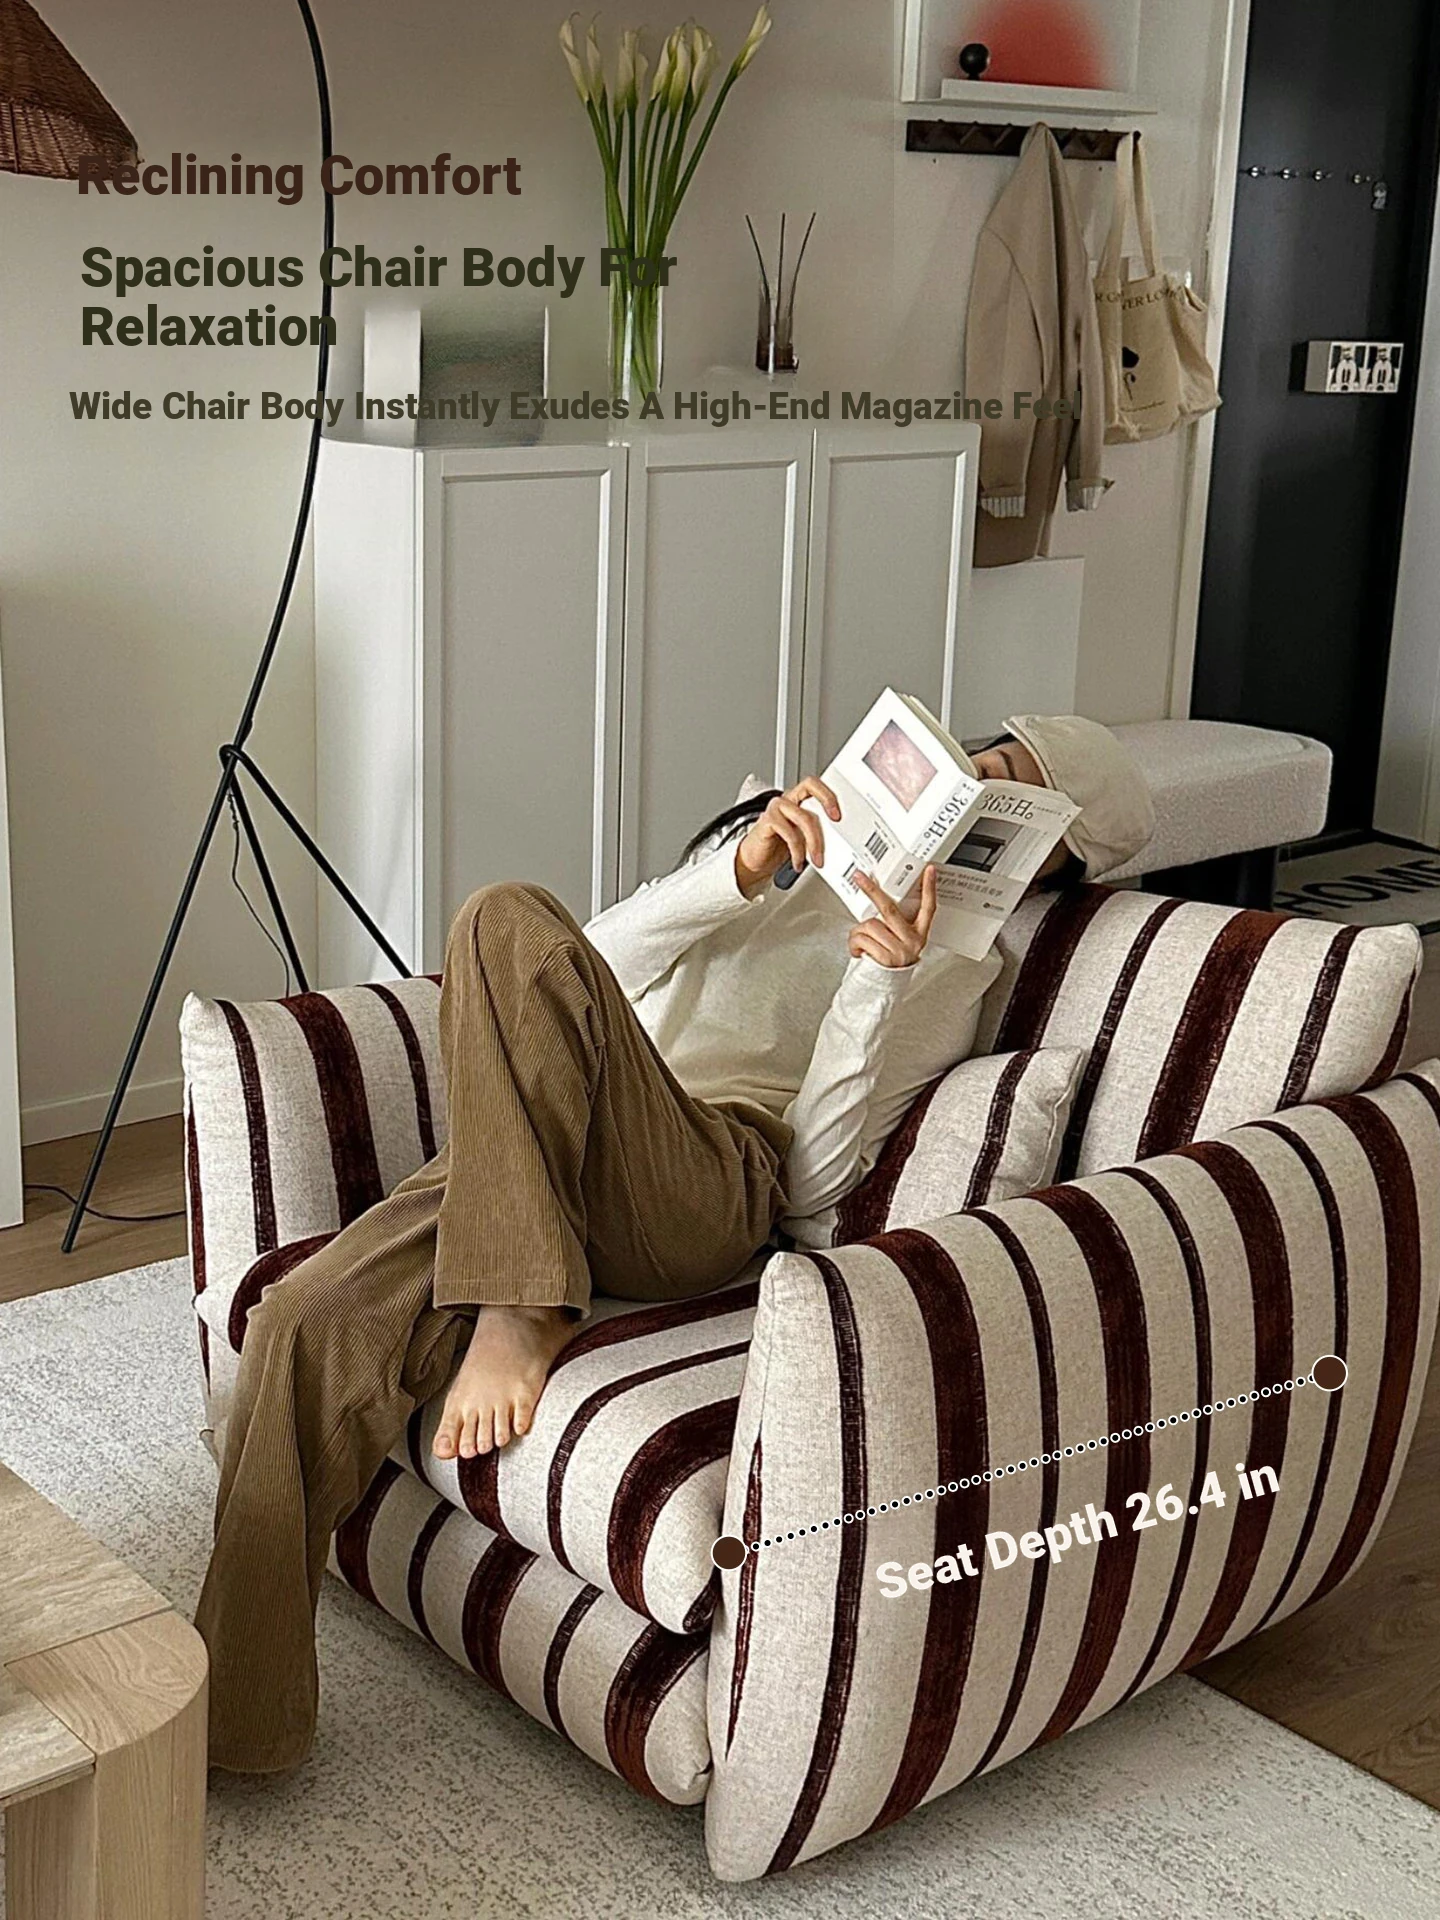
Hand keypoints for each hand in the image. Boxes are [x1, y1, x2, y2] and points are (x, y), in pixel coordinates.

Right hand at [734, 776, 841, 898]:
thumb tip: (838, 839)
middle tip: (836, 820)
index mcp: (798, 800)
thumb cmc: (779, 848)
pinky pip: (790, 834)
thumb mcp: (804, 838)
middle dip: (827, 800)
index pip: (816, 785)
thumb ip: (818, 832)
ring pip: (805, 817)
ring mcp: (776, 808)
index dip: (830, 794)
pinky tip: (798, 862)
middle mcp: (788, 800)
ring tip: (817, 860)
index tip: (841, 814)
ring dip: (815, 842)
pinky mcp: (767, 821)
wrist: (756, 861)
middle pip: (810, 786)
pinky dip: (798, 851)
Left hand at [848, 865, 937, 968]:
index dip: (929, 888)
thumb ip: (895, 925)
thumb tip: (877, 902)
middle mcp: (912, 942)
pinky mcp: (886, 959)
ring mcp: (900, 951)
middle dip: (871, 890)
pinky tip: (858, 951)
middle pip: (889, 909)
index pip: (928, 908)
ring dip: (857, 932)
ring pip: (870, 925)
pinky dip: (854, 943)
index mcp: (919, 934)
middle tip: (860, 877)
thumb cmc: (889, 963)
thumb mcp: (900, 943)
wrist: (883, 989)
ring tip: (860, 941)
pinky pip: (863, 939)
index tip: (928, 870)